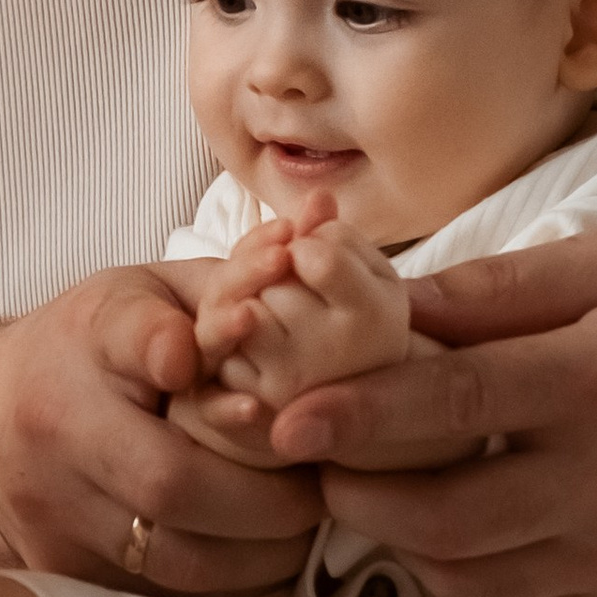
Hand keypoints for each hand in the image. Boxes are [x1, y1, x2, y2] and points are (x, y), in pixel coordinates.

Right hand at [0, 267, 321, 596]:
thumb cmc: (92, 354)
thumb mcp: (145, 294)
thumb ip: (230, 278)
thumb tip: (316, 230)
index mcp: (81, 344)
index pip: (129, 338)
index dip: (183, 345)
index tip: (250, 329)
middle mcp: (55, 432)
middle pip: (173, 481)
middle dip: (270, 489)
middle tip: (324, 479)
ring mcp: (56, 514)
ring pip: (178, 559)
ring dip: (263, 548)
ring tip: (305, 520)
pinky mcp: (71, 576)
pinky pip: (169, 596)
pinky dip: (231, 581)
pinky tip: (263, 552)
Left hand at [197, 210, 412, 406]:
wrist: (358, 392)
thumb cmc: (359, 316)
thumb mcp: (366, 272)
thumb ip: (338, 233)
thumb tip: (317, 196)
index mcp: (374, 315)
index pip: (316, 257)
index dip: (308, 245)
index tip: (315, 256)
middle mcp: (335, 355)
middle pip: (276, 280)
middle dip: (276, 271)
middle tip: (295, 284)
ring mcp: (294, 382)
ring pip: (244, 310)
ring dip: (248, 297)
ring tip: (277, 308)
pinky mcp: (257, 401)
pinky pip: (221, 344)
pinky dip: (229, 330)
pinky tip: (256, 335)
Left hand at [263, 229, 596, 596]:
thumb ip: (497, 288)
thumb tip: (383, 300)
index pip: (458, 405)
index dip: (361, 416)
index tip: (285, 421)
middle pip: (443, 517)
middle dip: (355, 496)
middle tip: (318, 460)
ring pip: (465, 575)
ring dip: (399, 538)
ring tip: (381, 485)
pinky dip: (462, 569)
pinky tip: (458, 520)